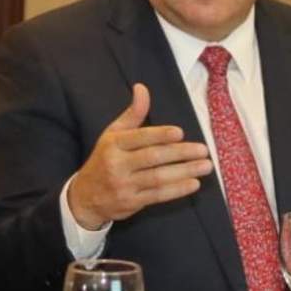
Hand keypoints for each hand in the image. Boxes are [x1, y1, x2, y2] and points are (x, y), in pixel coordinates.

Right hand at [68, 84, 211, 228]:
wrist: (85, 196)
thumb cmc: (105, 159)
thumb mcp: (113, 134)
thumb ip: (133, 113)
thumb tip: (142, 88)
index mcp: (113, 144)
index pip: (139, 138)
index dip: (160, 135)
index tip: (180, 133)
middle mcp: (117, 164)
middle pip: (152, 158)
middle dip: (180, 154)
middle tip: (203, 150)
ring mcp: (124, 185)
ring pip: (158, 178)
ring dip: (184, 172)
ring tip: (205, 166)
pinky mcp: (131, 203)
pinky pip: (157, 196)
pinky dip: (177, 190)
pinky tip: (193, 183)